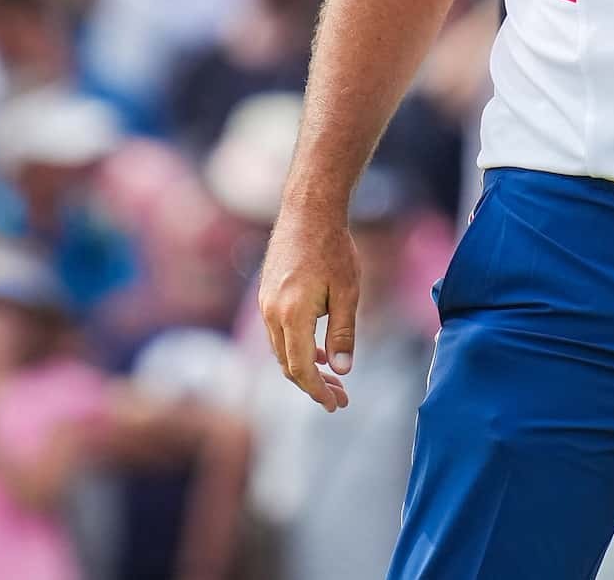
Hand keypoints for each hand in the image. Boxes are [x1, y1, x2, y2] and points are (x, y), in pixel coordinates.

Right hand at [258, 206, 359, 412]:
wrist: (308, 210)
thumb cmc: (333, 248)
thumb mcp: (348, 292)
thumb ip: (343, 333)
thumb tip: (341, 369)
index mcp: (292, 315)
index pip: (300, 369)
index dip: (318, 391)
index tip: (337, 403)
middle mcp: (272, 313)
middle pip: (287, 364)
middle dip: (313, 384)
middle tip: (340, 396)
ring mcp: (265, 303)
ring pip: (280, 350)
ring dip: (303, 366)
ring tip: (331, 374)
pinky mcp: (266, 294)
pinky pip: (277, 332)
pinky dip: (295, 346)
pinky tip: (316, 346)